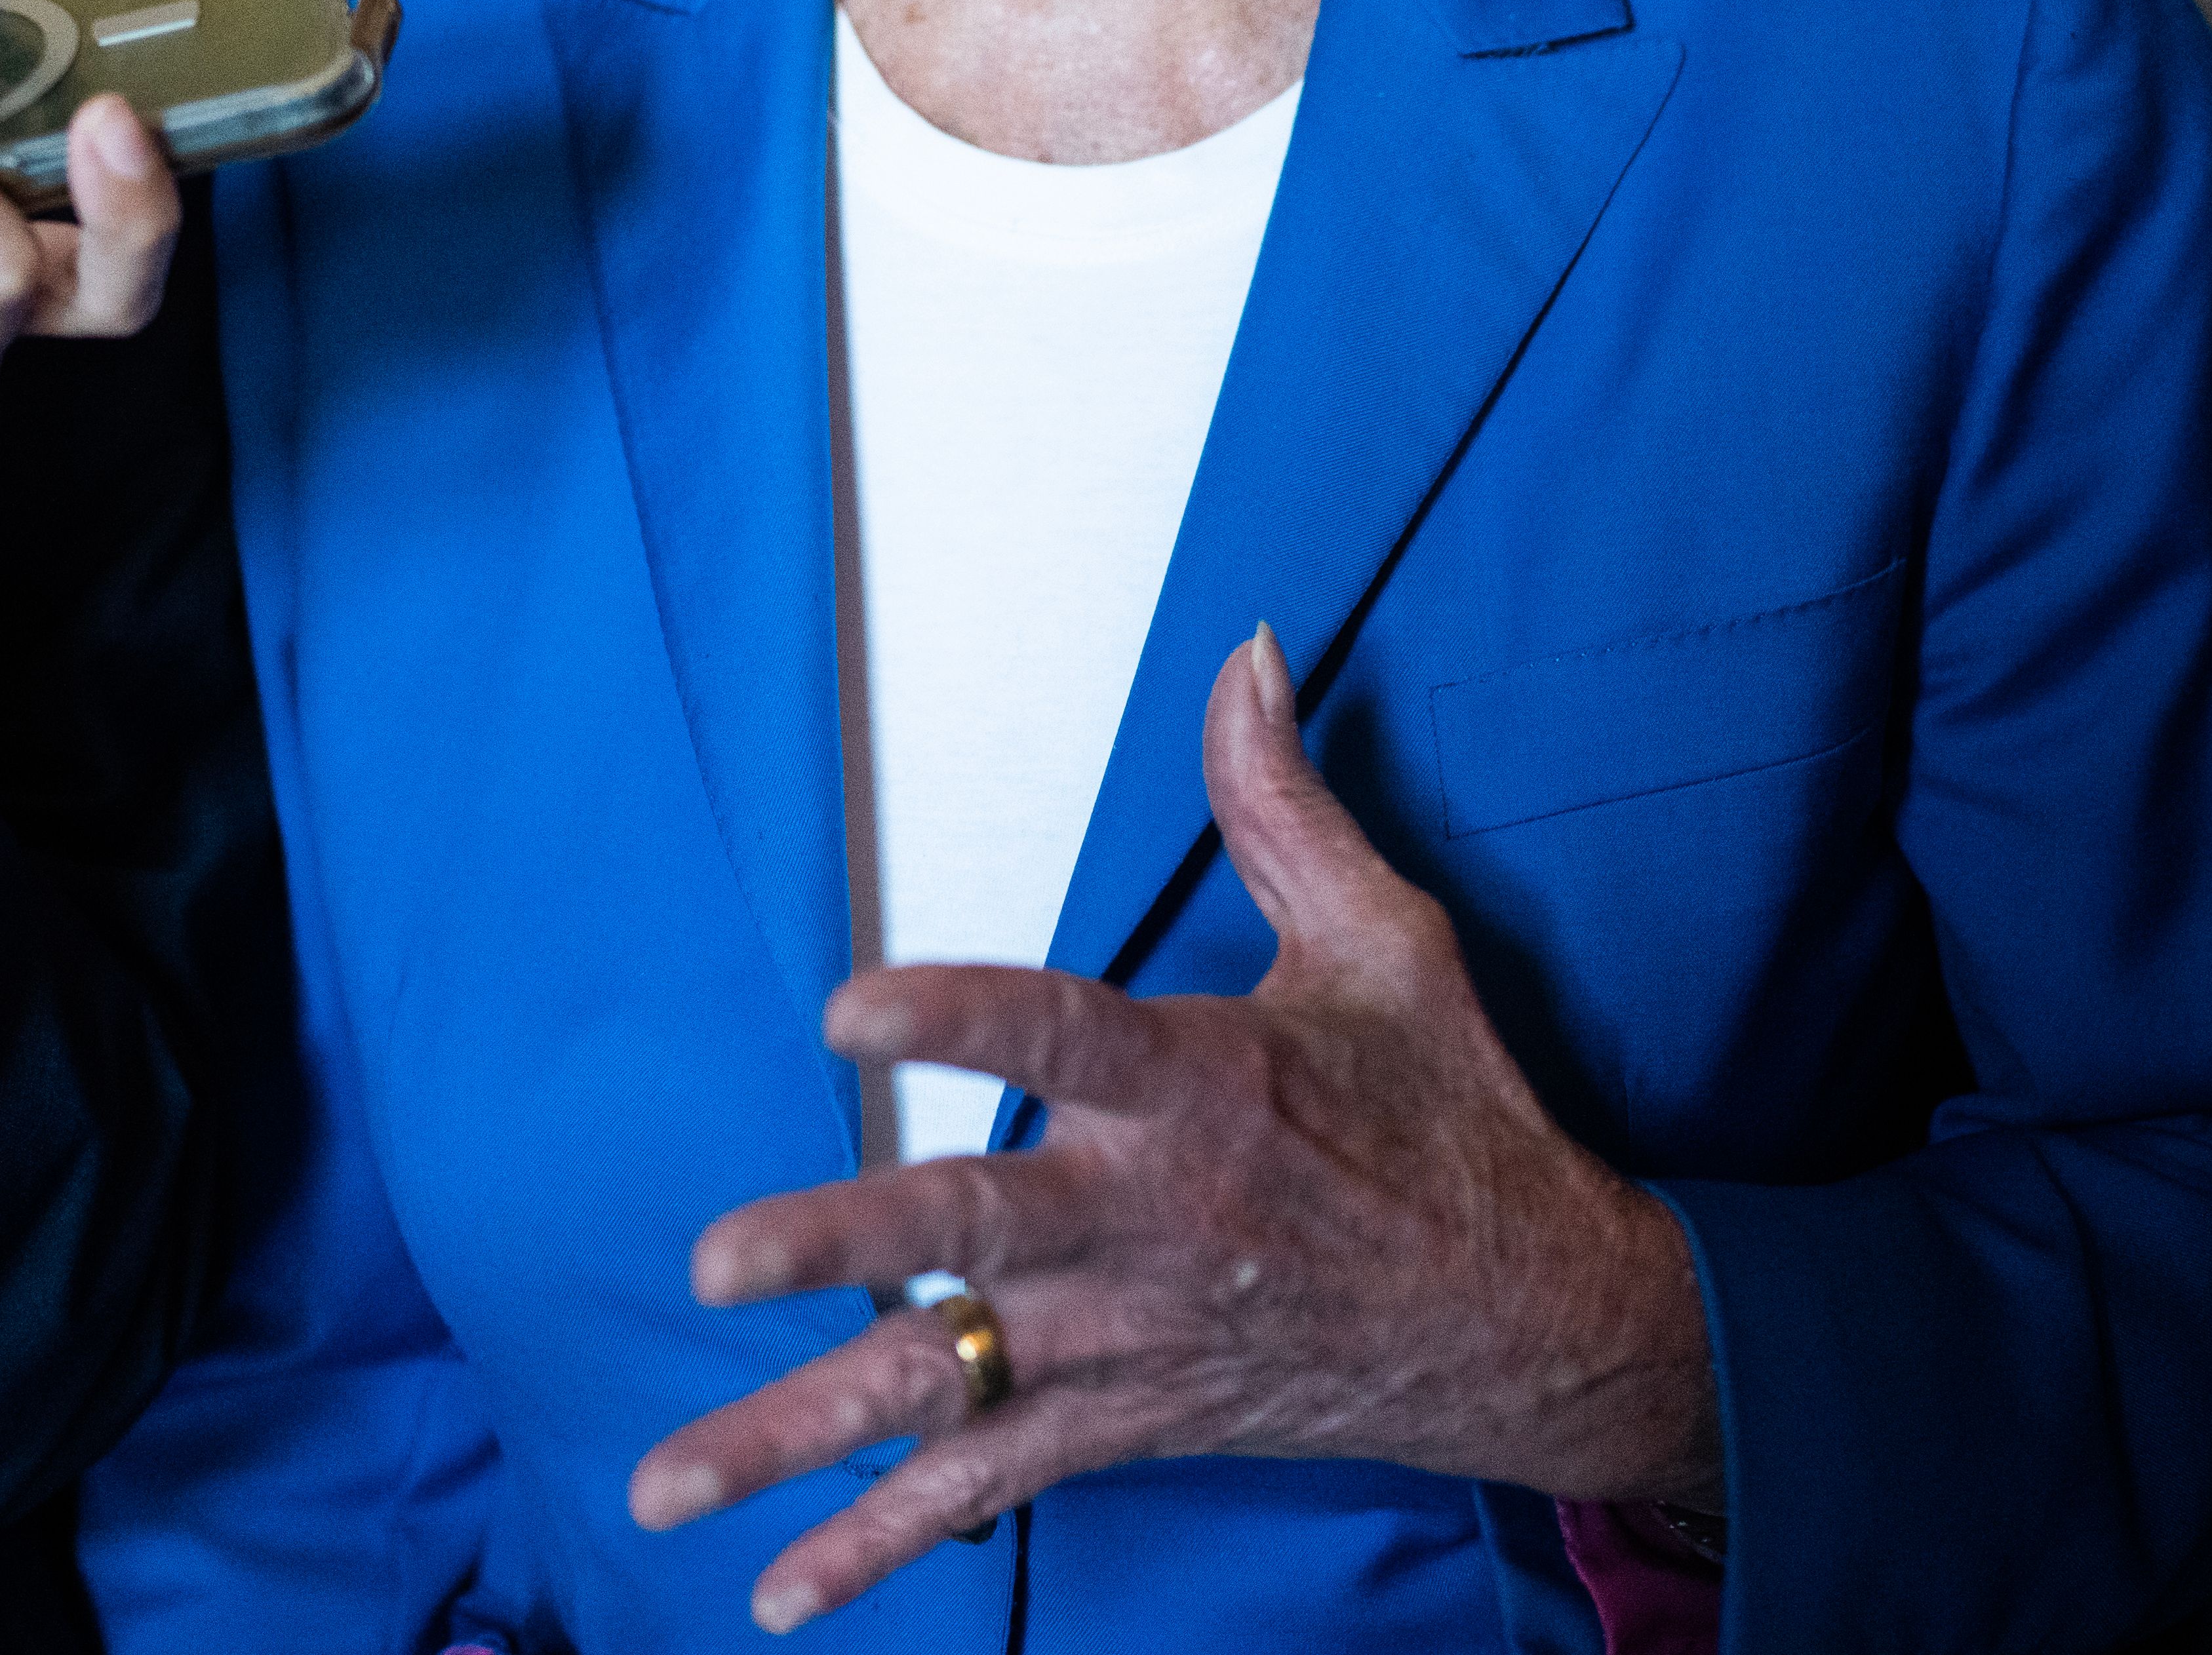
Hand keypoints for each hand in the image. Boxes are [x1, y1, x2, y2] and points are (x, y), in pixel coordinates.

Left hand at [632, 630, 1713, 1632]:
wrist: (1548, 1321)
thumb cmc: (1459, 1117)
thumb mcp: (1388, 940)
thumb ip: (1280, 802)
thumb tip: (1242, 651)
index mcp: (1207, 1087)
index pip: (1061, 1033)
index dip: (957, 1013)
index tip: (846, 1005)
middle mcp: (1154, 1222)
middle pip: (975, 1230)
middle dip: (840, 1246)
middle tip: (716, 1262)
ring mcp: (1134, 1338)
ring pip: (948, 1386)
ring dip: (799, 1436)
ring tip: (664, 1483)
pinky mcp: (1135, 1419)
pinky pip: (993, 1491)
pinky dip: (883, 1546)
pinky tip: (779, 1594)